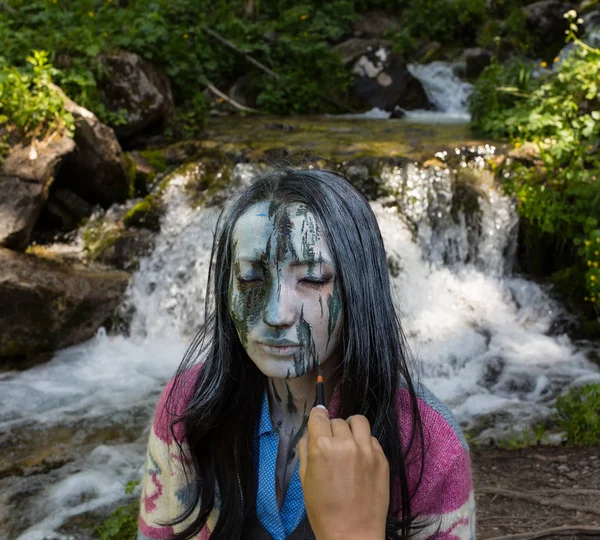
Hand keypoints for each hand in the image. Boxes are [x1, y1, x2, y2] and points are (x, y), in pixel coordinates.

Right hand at [298, 406, 389, 539]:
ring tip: (349, 442)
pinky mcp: (382, 458)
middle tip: (331, 445)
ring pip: (358, 421)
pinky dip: (365, 443)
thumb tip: (310, 433)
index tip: (318, 420)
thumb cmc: (323, 511)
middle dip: (331, 429)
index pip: (319, 416)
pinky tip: (361, 458)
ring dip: (351, 428)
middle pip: (337, 420)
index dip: (317, 417)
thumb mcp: (304, 479)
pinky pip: (372, 438)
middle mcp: (345, 443)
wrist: (352, 534)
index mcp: (322, 447)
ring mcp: (367, 450)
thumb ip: (306, 450)